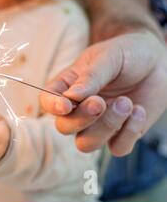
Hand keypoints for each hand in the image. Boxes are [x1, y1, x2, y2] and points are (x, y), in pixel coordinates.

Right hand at [40, 31, 166, 156]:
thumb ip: (90, 77)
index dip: (52, 106)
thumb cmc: (127, 53)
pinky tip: (139, 110)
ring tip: (126, 102)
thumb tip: (71, 96)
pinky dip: (129, 132)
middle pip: (64, 127)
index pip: (47, 100)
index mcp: (67, 86)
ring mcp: (99, 124)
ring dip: (105, 127)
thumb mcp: (108, 57)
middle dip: (81, 118)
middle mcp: (78, 108)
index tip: (66, 105)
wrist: (158, 59)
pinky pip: (117, 148)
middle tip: (100, 102)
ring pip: (86, 144)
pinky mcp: (122, 135)